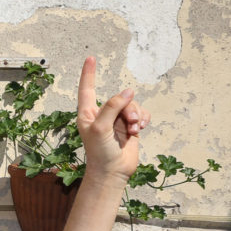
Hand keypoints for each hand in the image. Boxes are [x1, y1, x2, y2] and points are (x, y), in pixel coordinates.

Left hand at [76, 56, 148, 181]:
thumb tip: (127, 92)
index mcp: (88, 114)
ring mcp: (116, 120)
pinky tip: (140, 130)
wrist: (113, 172)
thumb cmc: (100, 152)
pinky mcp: (129, 126)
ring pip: (132, 105)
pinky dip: (143, 119)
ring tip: (135, 130)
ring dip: (136, 115)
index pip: (87, 89)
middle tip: (130, 123)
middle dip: (128, 108)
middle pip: (119, 98)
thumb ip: (112, 107)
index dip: (89, 74)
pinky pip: (141, 113)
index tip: (90, 58)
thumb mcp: (101, 128)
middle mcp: (102, 114)